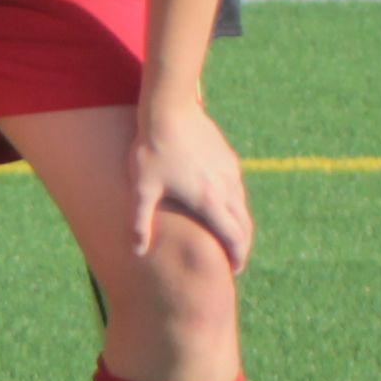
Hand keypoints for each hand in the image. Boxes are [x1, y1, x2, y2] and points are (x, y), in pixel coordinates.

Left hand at [129, 100, 254, 271]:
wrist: (169, 110)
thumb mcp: (142, 188)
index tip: (234, 269)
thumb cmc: (151, 150)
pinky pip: (237, 187)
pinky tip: (222, 203)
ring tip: (228, 234)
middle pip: (244, 225)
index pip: (233, 238)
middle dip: (241, 245)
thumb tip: (137, 251)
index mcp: (210, 201)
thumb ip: (140, 222)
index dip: (236, 257)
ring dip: (239, 224)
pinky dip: (235, 203)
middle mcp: (227, 189)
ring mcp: (231, 172)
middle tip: (234, 259)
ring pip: (242, 206)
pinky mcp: (228, 157)